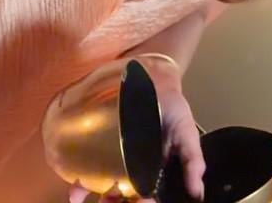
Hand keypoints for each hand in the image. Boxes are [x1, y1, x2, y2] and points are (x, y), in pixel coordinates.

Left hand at [67, 61, 203, 202]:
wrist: (153, 81)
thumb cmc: (173, 109)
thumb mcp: (186, 131)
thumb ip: (192, 159)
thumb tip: (196, 192)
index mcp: (157, 175)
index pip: (151, 198)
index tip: (143, 201)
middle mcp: (137, 175)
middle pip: (128, 199)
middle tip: (114, 201)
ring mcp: (117, 167)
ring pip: (108, 194)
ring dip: (102, 202)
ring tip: (100, 201)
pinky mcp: (100, 155)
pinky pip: (87, 178)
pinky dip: (79, 191)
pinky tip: (75, 195)